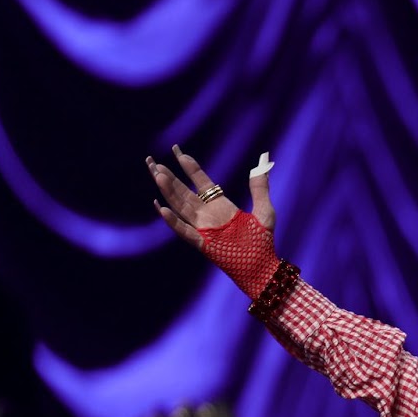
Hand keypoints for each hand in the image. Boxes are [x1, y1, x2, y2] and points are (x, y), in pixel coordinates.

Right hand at [147, 145, 275, 247]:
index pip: (200, 181)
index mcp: (220, 205)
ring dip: (168, 191)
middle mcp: (208, 214)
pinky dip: (173, 221)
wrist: (262, 266)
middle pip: (183, 191)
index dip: (188, 166)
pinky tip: (161, 207)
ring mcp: (203, 228)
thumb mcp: (265, 211)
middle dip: (168, 176)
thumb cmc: (263, 241)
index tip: (177, 150)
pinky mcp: (203, 244)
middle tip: (152, 161)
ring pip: (180, 206)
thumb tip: (263, 165)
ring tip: (157, 174)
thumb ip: (260, 188)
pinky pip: (184, 231)